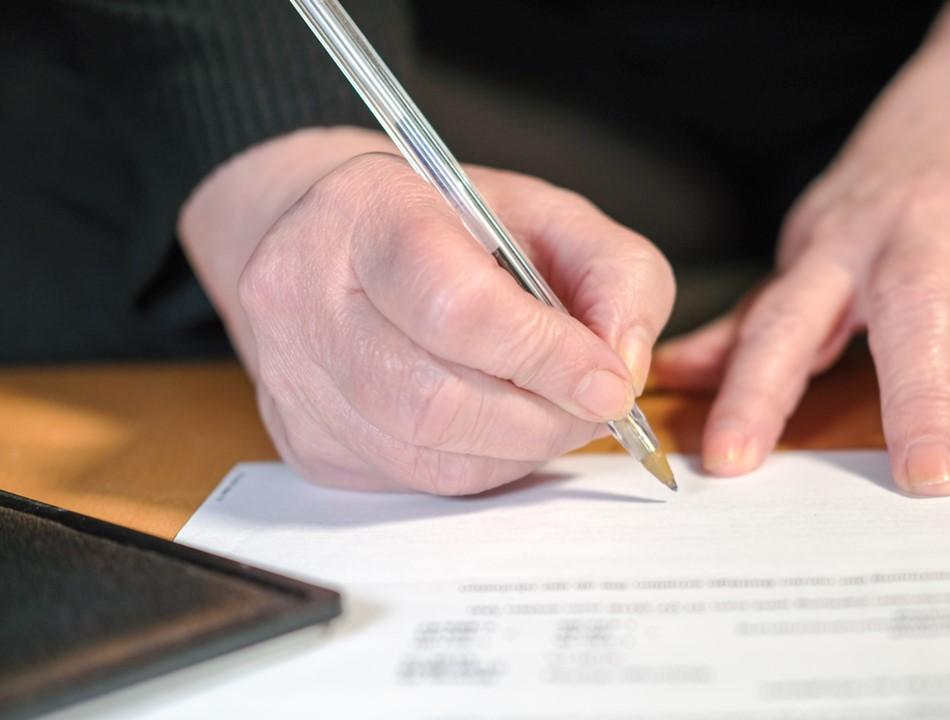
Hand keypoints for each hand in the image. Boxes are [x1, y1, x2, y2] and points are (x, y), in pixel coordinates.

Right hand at [182, 130, 673, 493]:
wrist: (338, 238)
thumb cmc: (451, 223)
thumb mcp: (552, 214)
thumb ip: (614, 276)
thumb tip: (622, 371)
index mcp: (366, 213)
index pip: (456, 308)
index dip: (546, 357)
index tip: (609, 384)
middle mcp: (303, 297)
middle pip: (435, 399)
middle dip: (541, 418)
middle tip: (594, 407)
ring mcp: (294, 379)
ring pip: (426, 455)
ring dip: (518, 449)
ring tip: (555, 412)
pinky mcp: (306, 441)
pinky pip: (414, 480)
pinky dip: (482, 465)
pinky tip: (501, 427)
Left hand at [653, 0, 949, 494]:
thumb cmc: (899, 191)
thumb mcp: (818, 238)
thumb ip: (758, 318)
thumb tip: (678, 372)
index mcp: (841, 246)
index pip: (786, 322)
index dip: (754, 391)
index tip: (731, 459)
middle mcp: (921, 240)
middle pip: (915, 319)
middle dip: (918, 400)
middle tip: (923, 480)